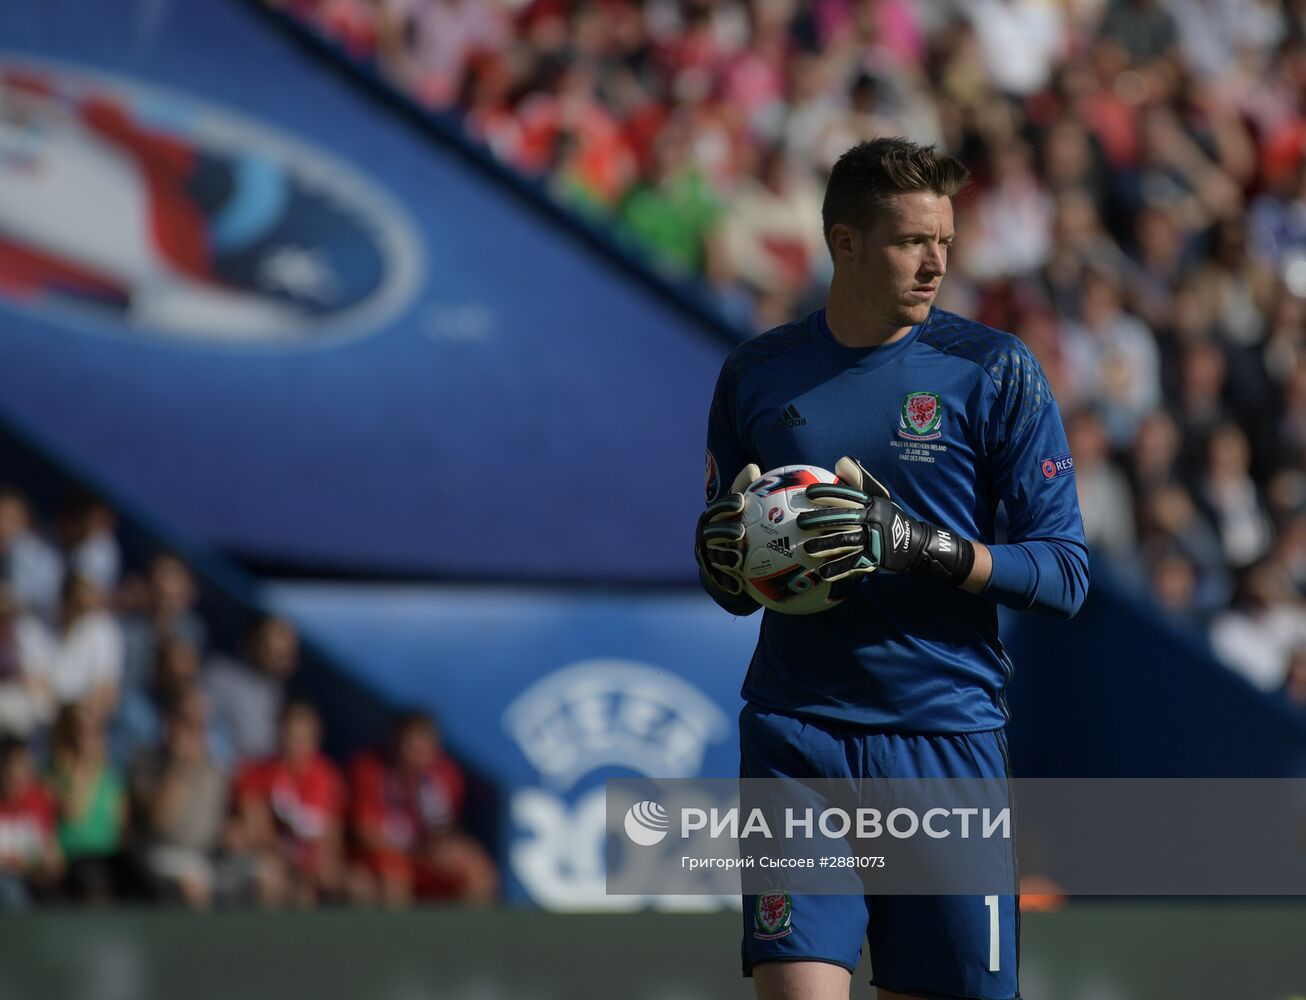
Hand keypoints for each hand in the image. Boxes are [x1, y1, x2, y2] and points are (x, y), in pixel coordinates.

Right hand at [695, 464, 759, 595]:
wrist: (731, 564)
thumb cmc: (739, 529)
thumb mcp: (742, 511)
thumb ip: (747, 491)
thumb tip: (753, 466)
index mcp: (713, 519)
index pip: (717, 510)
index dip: (726, 505)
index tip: (740, 501)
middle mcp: (706, 537)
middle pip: (711, 532)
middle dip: (723, 530)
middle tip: (740, 530)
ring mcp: (708, 557)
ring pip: (713, 556)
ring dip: (724, 556)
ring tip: (738, 556)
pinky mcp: (713, 576)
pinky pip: (719, 579)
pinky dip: (727, 581)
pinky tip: (738, 584)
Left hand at [796, 457, 974, 584]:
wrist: (915, 543)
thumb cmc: (888, 518)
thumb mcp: (878, 497)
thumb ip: (858, 481)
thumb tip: (840, 462)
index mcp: (870, 503)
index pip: (848, 495)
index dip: (828, 493)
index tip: (809, 493)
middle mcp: (871, 519)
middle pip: (843, 518)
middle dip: (820, 519)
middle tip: (799, 522)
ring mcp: (873, 540)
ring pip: (845, 541)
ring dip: (824, 545)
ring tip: (807, 548)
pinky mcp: (874, 558)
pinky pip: (853, 564)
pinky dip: (838, 568)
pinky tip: (822, 572)